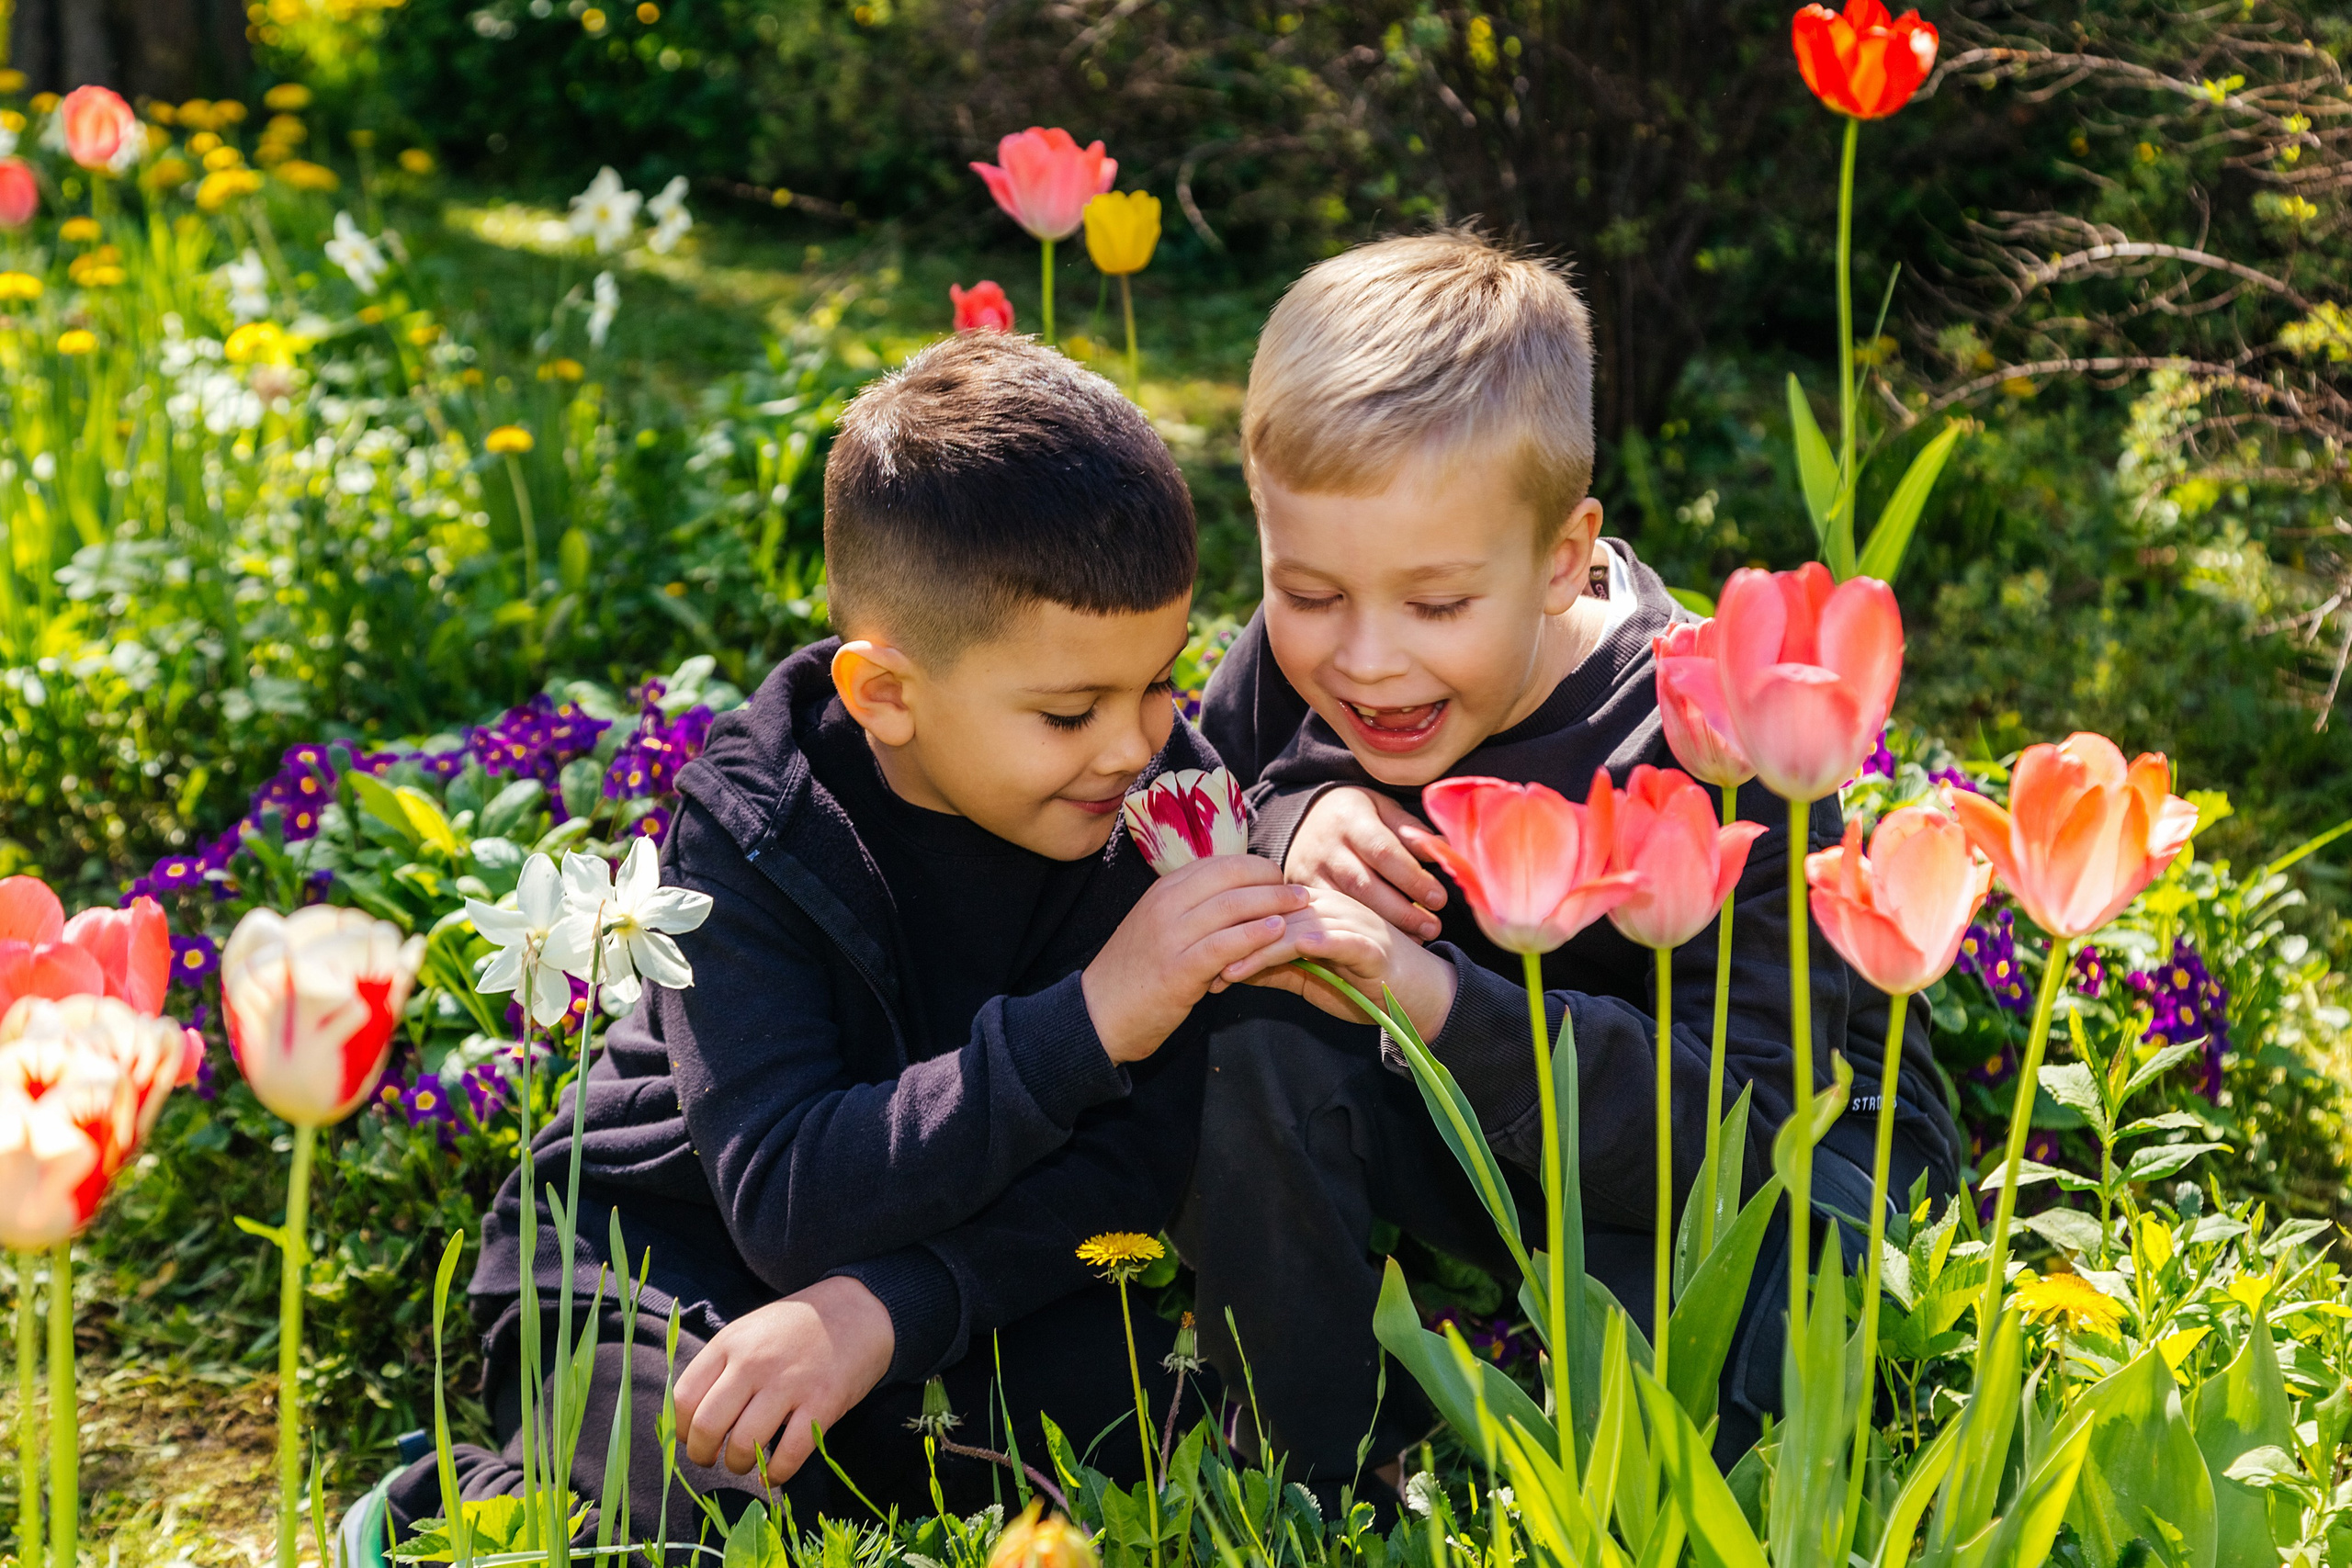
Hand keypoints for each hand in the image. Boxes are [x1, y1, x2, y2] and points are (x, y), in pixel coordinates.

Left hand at [673, 1275, 894, 1481]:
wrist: (859, 1309)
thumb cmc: (796, 1327)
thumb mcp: (750, 1330)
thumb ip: (719, 1366)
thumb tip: (689, 1419)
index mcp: (730, 1343)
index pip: (683, 1398)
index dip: (681, 1429)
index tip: (692, 1438)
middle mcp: (754, 1362)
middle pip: (708, 1426)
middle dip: (702, 1454)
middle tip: (712, 1459)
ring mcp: (789, 1383)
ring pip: (744, 1445)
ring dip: (738, 1465)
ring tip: (744, 1463)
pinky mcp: (823, 1403)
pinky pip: (789, 1455)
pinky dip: (775, 1474)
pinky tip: (772, 1473)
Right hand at [1083, 855, 1306, 1063]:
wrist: (1098, 1014)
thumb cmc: (1135, 973)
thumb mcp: (1158, 927)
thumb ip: (1192, 909)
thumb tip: (1237, 898)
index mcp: (1163, 890)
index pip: (1219, 863)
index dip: (1256, 867)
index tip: (1278, 878)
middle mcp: (1166, 905)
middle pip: (1230, 877)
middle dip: (1272, 880)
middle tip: (1300, 892)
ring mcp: (1171, 936)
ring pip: (1232, 906)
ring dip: (1273, 903)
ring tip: (1301, 908)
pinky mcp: (1179, 969)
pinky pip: (1225, 944)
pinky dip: (1255, 935)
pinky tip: (1278, 932)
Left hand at [1221, 886, 1458, 1041]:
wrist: (1422, 998)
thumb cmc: (1365, 985)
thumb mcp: (1310, 976)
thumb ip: (1275, 966)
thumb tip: (1229, 965)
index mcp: (1318, 907)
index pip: (1265, 906)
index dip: (1231, 926)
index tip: (1197, 950)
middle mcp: (1334, 907)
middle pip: (1274, 911)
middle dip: (1235, 937)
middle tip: (1198, 962)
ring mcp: (1353, 923)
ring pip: (1295, 926)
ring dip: (1256, 947)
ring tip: (1225, 969)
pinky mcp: (1369, 946)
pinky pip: (1328, 942)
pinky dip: (1298, 949)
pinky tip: (1268, 960)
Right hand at [1284, 787, 1449, 941]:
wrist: (1305, 819)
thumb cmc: (1357, 816)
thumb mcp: (1384, 809)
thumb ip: (1411, 831)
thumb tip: (1443, 848)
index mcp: (1351, 819)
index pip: (1384, 852)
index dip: (1413, 878)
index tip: (1439, 899)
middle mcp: (1326, 846)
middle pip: (1364, 885)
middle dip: (1402, 911)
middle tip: (1433, 926)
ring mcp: (1310, 872)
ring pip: (1346, 907)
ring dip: (1384, 928)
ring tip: (1418, 937)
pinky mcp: (1303, 894)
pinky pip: (1330, 919)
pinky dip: (1360, 933)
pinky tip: (1386, 942)